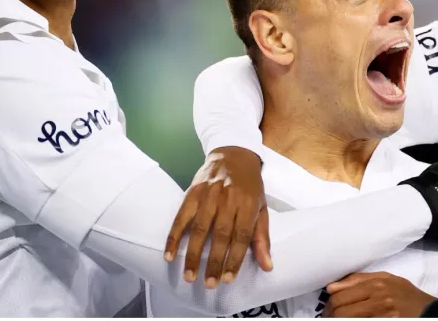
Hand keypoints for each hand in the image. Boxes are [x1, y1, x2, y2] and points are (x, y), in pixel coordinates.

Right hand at [164, 147, 272, 288]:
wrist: (233, 154)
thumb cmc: (250, 186)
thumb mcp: (262, 208)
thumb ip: (262, 238)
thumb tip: (268, 266)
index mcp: (249, 204)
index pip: (242, 236)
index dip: (234, 259)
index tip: (228, 279)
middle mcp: (229, 199)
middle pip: (220, 234)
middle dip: (214, 261)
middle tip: (209, 284)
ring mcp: (209, 194)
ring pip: (200, 228)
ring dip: (192, 254)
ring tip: (189, 275)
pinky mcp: (193, 192)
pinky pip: (181, 217)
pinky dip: (174, 236)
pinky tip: (169, 254)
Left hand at [323, 272, 434, 317]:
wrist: (429, 311)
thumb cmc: (406, 294)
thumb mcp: (386, 279)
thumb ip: (359, 279)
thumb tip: (332, 286)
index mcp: (376, 284)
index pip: (339, 294)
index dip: (329, 304)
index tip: (328, 309)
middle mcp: (378, 298)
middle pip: (340, 308)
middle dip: (330, 314)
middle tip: (329, 318)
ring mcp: (381, 313)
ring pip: (347, 318)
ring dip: (337, 320)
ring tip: (336, 320)